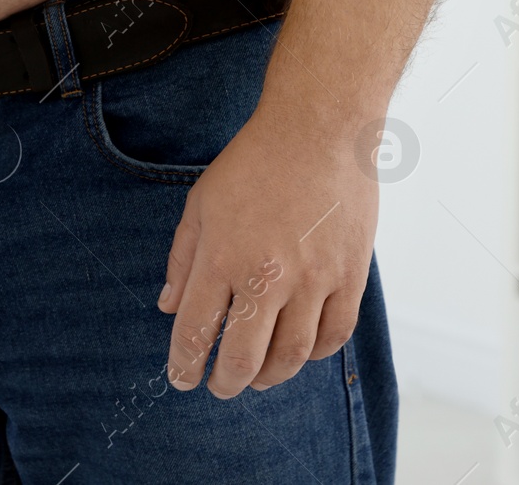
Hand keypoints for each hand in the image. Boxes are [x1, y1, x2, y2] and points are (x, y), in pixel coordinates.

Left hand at [158, 104, 378, 397]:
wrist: (317, 133)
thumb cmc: (252, 164)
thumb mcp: (200, 205)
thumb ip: (182, 260)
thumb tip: (168, 308)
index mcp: (221, 257)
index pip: (195, 330)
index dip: (185, 363)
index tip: (182, 378)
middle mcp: (266, 276)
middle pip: (243, 356)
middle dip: (225, 382)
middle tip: (219, 387)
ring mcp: (313, 280)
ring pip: (292, 355)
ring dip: (270, 376)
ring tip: (257, 378)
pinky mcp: (350, 276)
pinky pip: (334, 335)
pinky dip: (316, 355)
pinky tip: (299, 353)